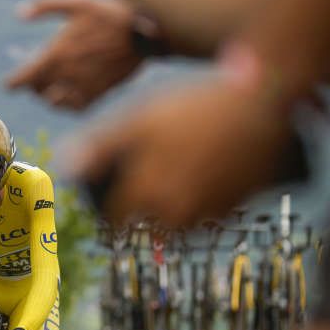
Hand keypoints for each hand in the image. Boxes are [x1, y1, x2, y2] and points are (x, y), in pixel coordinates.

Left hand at [7, 0, 144, 109]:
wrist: (145, 31)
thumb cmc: (109, 12)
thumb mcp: (77, 1)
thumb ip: (45, 6)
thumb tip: (19, 13)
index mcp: (56, 54)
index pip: (23, 79)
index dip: (12, 83)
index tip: (8, 85)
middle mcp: (67, 75)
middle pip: (38, 91)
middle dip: (32, 86)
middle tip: (33, 79)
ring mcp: (83, 87)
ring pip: (55, 103)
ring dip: (48, 97)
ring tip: (50, 88)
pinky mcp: (100, 94)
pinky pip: (76, 108)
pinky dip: (68, 106)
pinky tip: (69, 96)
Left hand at [71, 73, 290, 227]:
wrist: (262, 103)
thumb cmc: (195, 107)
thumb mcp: (139, 118)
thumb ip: (100, 146)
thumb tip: (67, 167)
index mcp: (147, 194)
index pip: (114, 220)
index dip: (106, 208)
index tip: (107, 197)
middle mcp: (175, 214)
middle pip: (145, 225)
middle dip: (139, 210)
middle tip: (144, 180)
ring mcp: (206, 214)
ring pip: (175, 224)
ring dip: (168, 209)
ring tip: (173, 172)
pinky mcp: (231, 208)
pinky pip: (203, 215)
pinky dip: (196, 201)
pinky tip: (200, 171)